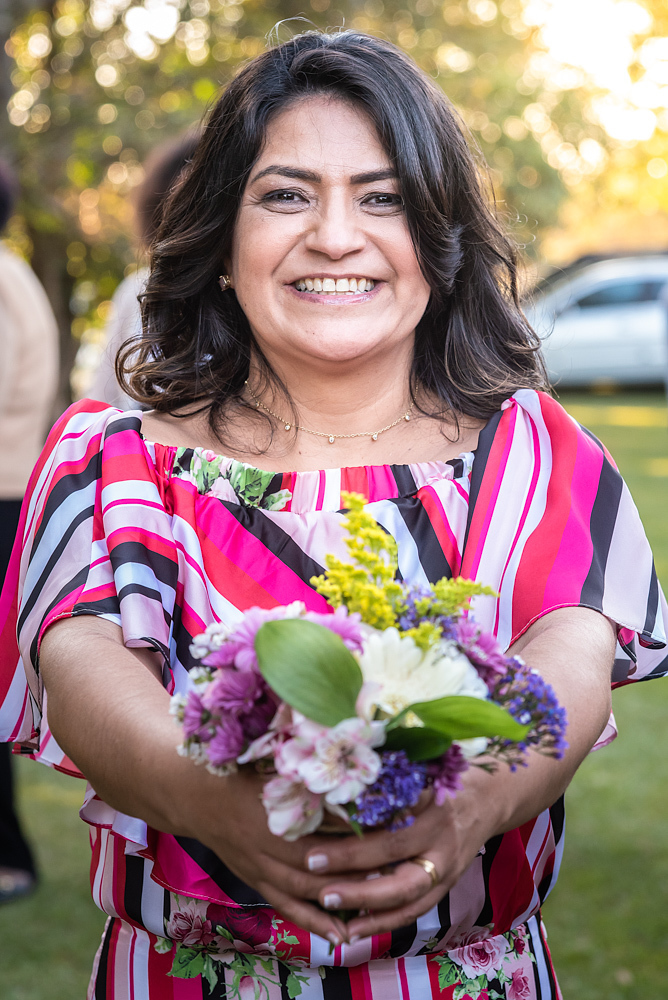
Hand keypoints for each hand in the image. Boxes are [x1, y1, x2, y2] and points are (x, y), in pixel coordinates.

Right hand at [191, 767, 368, 944]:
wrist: (198, 796)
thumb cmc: (240, 774)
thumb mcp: (272, 770)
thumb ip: (305, 780)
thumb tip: (349, 780)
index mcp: (268, 815)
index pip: (314, 829)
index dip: (347, 834)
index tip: (380, 831)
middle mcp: (263, 848)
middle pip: (311, 867)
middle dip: (350, 870)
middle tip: (387, 869)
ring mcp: (258, 869)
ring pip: (301, 891)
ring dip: (337, 897)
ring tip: (374, 900)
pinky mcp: (257, 882)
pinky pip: (286, 907)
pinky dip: (313, 922)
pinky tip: (340, 934)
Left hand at [304, 780, 494, 940]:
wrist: (487, 797)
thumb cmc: (441, 779)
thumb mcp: (416, 775)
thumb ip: (382, 789)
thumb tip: (327, 800)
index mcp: (431, 810)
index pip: (387, 834)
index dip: (351, 846)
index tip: (314, 851)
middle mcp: (441, 843)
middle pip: (397, 868)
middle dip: (355, 879)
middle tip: (316, 881)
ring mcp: (447, 869)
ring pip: (407, 898)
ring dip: (367, 910)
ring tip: (330, 913)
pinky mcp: (446, 886)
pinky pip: (415, 911)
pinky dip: (384, 922)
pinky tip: (354, 929)